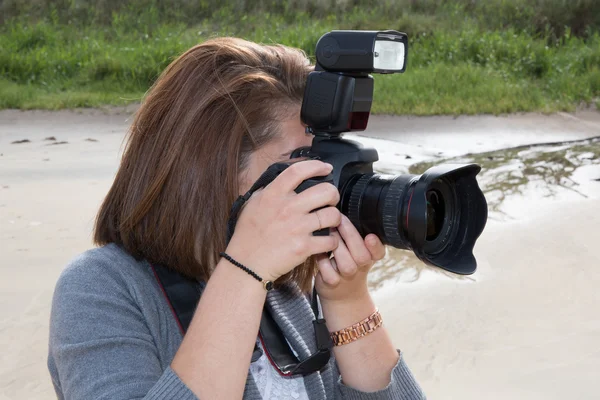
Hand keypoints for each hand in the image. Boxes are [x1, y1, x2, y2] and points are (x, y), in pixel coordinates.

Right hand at [226, 160, 340, 280]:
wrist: (246, 264)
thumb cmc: (248, 235)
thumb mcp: (252, 204)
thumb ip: (269, 190)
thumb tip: (285, 179)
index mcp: (274, 195)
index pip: (299, 171)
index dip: (317, 166)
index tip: (326, 168)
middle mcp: (287, 208)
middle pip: (326, 191)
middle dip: (333, 194)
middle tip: (330, 200)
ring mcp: (297, 228)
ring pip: (333, 215)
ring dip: (335, 218)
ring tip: (330, 222)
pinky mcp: (304, 247)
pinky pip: (330, 240)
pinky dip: (332, 241)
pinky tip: (326, 241)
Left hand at [315, 215, 385, 302]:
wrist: (343, 293)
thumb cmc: (348, 260)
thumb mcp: (357, 247)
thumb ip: (355, 232)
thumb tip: (342, 206)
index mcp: (371, 256)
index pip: (379, 252)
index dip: (376, 245)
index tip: (370, 236)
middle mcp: (361, 267)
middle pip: (362, 255)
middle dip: (350, 235)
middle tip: (339, 219)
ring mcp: (347, 276)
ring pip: (346, 264)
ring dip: (336, 246)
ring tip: (328, 232)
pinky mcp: (332, 283)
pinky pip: (328, 272)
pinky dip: (322, 261)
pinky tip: (317, 250)